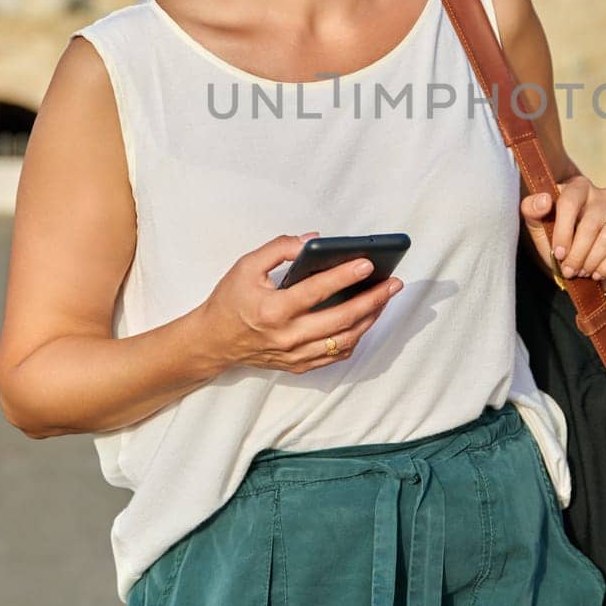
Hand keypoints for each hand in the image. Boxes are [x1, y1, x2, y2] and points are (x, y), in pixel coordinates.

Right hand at [196, 232, 403, 373]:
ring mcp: (295, 355)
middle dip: (372, 300)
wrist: (213, 341)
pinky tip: (366, 320)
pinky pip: (336, 354)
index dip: (344, 276)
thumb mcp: (246, 266)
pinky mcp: (299, 365)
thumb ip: (279, 249)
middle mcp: (287, 336)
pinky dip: (355, 337)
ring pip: (344, 340)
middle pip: (341, 319)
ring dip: (370, 319)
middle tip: (393, 283)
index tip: (368, 264)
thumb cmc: (230, 300)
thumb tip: (313, 240)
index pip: (317, 291)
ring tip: (385, 298)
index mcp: (273, 310)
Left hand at [521, 175, 605, 292]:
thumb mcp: (537, 223)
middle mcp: (604, 195)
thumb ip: (532, 209)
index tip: (558, 254)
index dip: (563, 231)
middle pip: (592, 224)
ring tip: (584, 274)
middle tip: (569, 271)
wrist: (575, 246)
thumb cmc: (554, 232)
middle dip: (579, 253)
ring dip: (595, 261)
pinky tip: (600, 277)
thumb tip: (545, 200)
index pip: (570, 203)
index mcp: (578, 187)